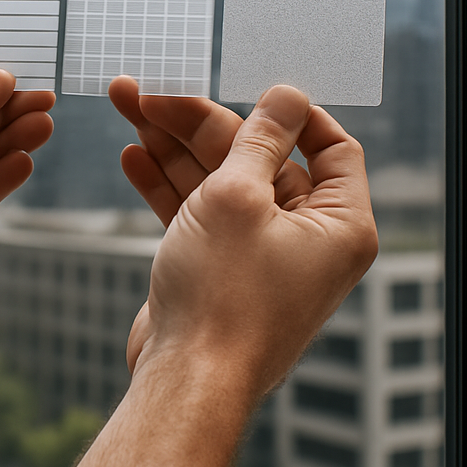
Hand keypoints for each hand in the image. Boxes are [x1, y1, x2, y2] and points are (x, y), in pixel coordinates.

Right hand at [41, 84, 376, 466]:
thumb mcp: (239, 196)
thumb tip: (287, 96)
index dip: (291, 113)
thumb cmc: (222, 296)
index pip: (330, 146)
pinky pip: (198, 214)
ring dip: (172, 148)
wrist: (185, 380)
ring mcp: (258, 254)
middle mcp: (305, 238)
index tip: (249, 87)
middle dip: (198, 124)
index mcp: (338, 223)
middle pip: (256, 157)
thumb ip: (258, 139)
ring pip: (218, 182)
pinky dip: (166, 187)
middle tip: (150, 94)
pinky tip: (132, 157)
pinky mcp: (219, 269)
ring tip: (128, 109)